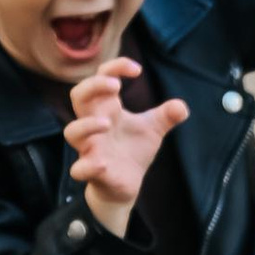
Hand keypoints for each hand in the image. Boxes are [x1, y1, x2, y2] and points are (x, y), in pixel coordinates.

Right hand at [64, 58, 188, 235]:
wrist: (124, 186)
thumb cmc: (132, 150)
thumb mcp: (152, 130)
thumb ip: (166, 116)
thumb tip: (182, 107)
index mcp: (107, 108)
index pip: (102, 78)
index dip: (115, 67)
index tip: (136, 70)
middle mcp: (93, 124)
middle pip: (78, 96)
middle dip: (93, 86)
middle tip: (116, 86)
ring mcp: (90, 148)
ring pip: (72, 131)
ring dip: (87, 125)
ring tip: (107, 123)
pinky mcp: (92, 172)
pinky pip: (79, 169)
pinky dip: (87, 166)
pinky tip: (103, 164)